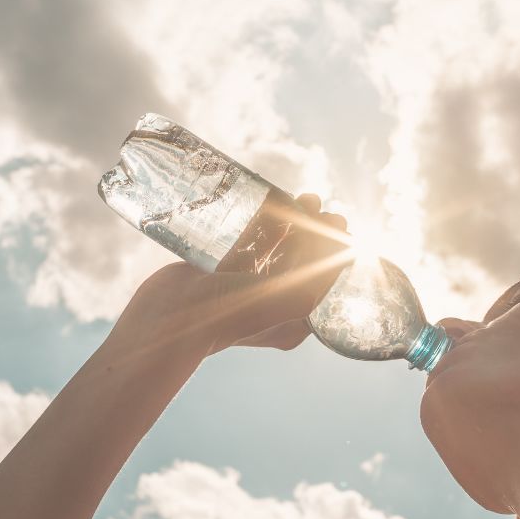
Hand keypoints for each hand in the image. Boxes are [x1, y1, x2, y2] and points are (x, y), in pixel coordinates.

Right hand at [104, 194, 353, 358]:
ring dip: (293, 223)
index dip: (335, 250)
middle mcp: (270, 305)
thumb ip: (319, 274)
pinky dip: (263, 224)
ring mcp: (243, 288)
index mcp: (291, 321)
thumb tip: (347, 249)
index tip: (341, 224)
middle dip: (316, 231)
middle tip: (323, 206)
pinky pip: (248, 244)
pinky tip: (274, 203)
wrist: (171, 320)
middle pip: (303, 261)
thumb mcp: (288, 297)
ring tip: (306, 197)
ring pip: (277, 249)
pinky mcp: (220, 272)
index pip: (322, 280)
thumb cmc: (230, 315)